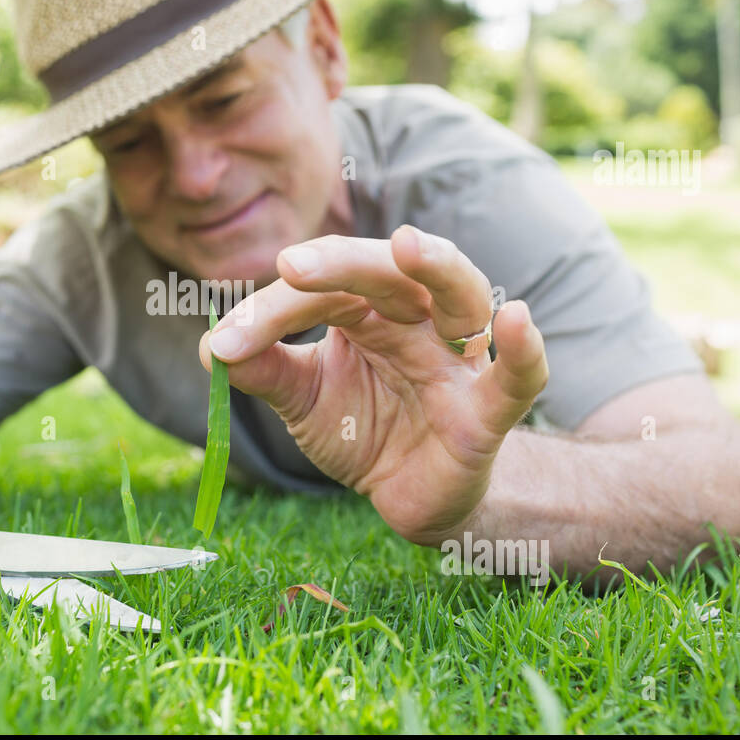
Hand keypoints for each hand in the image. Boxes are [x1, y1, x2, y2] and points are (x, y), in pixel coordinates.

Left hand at [199, 226, 547, 545]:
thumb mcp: (304, 398)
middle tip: (294, 264)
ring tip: (407, 244)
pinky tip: (516, 317)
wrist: (413, 495)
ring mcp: (457, 361)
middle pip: (389, 273)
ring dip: (437, 266)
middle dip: (344, 262)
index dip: (273, 310)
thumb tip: (214, 346)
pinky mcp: (487, 413)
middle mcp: (417, 320)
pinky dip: (524, 350)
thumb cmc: (365, 427)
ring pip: (460, 296)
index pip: (323, 290)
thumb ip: (264, 370)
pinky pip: (516, 378)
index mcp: (368, 309)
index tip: (228, 341)